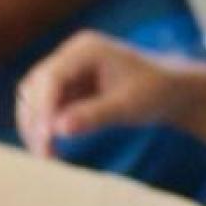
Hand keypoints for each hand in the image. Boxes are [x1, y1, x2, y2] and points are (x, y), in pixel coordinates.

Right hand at [15, 31, 182, 154]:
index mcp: (86, 49)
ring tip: (46, 156)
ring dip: (35, 126)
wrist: (172, 90)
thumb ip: (94, 115)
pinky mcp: (70, 87)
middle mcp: (72, 55)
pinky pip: (47, 108)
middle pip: (35, 86)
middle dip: (34, 120)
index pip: (51, 77)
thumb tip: (59, 129)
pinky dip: (45, 128)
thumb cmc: (155, 92)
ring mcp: (69, 70)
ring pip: (35, 98)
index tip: (44, 139)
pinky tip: (51, 150)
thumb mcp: (128, 106)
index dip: (43, 108)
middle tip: (43, 155)